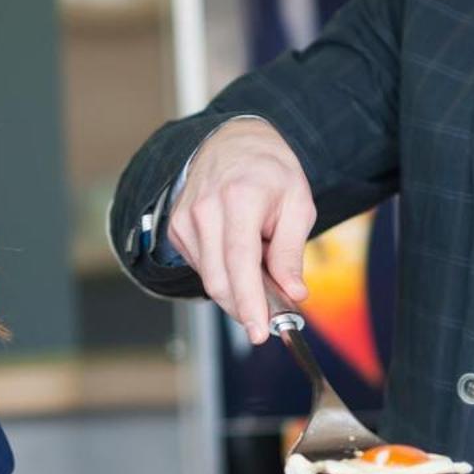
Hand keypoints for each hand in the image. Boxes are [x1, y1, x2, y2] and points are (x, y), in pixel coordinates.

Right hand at [168, 118, 315, 342]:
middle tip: (271, 316)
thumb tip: (293, 294)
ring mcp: (184, 218)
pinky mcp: (176, 227)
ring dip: (236, 287)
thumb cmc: (270, 172)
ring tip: (259, 260)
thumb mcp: (298, 204)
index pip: (240, 262)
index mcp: (239, 198)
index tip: (260, 332)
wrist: (233, 141)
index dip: (249, 302)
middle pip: (219, 279)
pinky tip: (237, 253)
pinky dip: (222, 273)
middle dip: (244, 307)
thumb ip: (291, 252)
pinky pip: (201, 267)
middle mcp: (204, 209)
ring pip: (209, 278)